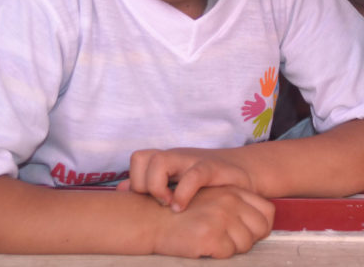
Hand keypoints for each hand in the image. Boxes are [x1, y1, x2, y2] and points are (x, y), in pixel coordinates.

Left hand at [120, 148, 253, 211]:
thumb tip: (121, 190)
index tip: (147, 201)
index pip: (137, 159)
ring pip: (160, 160)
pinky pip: (192, 175)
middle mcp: (175, 156)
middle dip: (142, 184)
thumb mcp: (176, 183)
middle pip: (140, 156)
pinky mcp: (212, 168)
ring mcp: (192, 159)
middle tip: (158, 201)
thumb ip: (150, 185)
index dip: (135, 181)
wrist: (242, 172)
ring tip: (170, 204)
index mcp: (166, 160)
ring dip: (157, 185)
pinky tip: (182, 207)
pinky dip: (183, 193)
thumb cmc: (207, 182)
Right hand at [152, 185, 273, 257]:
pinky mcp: (210, 235)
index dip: (261, 227)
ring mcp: (220, 217)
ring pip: (245, 244)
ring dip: (231, 249)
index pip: (267, 211)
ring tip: (212, 242)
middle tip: (228, 241)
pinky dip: (217, 254)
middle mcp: (229, 201)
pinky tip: (202, 246)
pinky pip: (228, 254)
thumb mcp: (212, 199)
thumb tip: (260, 228)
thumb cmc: (181, 214)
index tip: (250, 234)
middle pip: (260, 229)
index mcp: (232, 191)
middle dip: (248, 240)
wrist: (151, 219)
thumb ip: (234, 206)